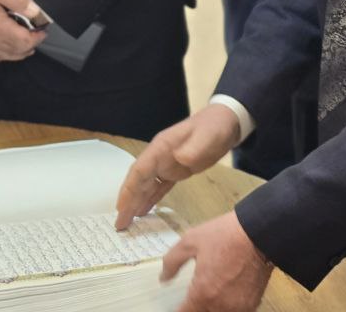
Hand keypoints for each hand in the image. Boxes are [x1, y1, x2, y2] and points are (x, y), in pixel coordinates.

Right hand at [0, 0, 45, 62]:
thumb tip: (36, 13)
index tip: (42, 30)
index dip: (37, 37)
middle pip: (17, 52)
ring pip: (4, 57)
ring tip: (25, 46)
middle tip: (35, 36)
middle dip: (30, 45)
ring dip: (17, 53)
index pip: (25, 41)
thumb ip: (19, 2)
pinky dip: (0, 56)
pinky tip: (3, 50)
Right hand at [115, 105, 240, 228]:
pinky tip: (144, 211)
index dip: (128, 189)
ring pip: (145, 185)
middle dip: (127, 200)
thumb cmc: (214, 127)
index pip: (139, 170)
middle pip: (138, 180)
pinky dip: (150, 199)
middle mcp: (159, 157)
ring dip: (136, 202)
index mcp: (161, 147)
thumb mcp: (207, 137)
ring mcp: (166, 164)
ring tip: (127, 222)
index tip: (120, 207)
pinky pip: (158, 187)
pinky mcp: (176, 171)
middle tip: (119, 223)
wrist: (226, 122)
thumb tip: (180, 158)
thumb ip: (194, 148)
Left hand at [162, 211, 272, 311]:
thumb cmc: (223, 236)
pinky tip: (223, 296)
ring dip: (210, 308)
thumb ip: (172, 261)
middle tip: (191, 299)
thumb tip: (163, 278)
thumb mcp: (190, 241)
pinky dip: (227, 308)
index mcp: (202, 293)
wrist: (259, 233)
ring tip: (207, 296)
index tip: (177, 305)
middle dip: (195, 309)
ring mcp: (239, 308)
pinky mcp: (253, 304)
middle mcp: (221, 306)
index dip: (179, 311)